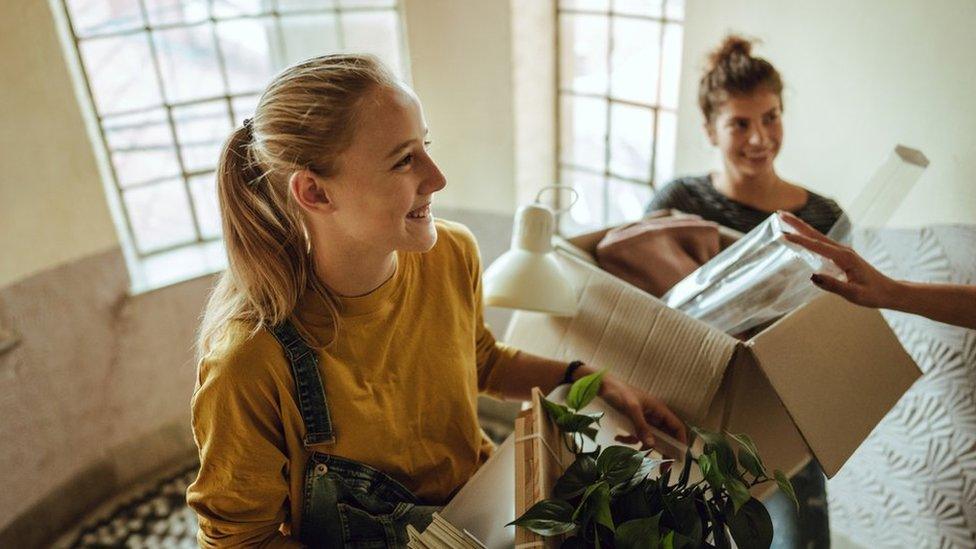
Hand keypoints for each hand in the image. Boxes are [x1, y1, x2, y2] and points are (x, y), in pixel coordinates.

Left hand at [598, 374, 687, 454]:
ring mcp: (643, 419)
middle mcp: (654, 416)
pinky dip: (629, 439)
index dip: (681, 441)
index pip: (677, 426)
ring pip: (650, 438)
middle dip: (664, 451)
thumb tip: (652, 445)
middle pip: (665, 436)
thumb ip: (641, 427)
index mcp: (659, 410)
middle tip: (663, 468)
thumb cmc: (619, 392)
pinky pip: (636, 435)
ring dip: (644, 448)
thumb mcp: (631, 409)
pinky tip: (619, 437)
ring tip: (637, 458)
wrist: (602, 385)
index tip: (679, 457)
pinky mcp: (632, 422)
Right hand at [779, 211, 900, 308]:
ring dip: (801, 227)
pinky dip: (808, 236)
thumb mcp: (853, 294)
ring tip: (785, 220)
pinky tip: (802, 236)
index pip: (816, 246)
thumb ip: (833, 285)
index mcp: (844, 257)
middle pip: (815, 234)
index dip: (799, 240)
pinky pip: (821, 243)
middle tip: (779, 213)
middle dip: (797, 223)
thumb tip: (812, 277)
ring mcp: (842, 252)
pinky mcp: (842, 255)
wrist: (889, 291)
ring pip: (817, 236)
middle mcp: (842, 250)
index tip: (782, 235)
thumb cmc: (873, 294)